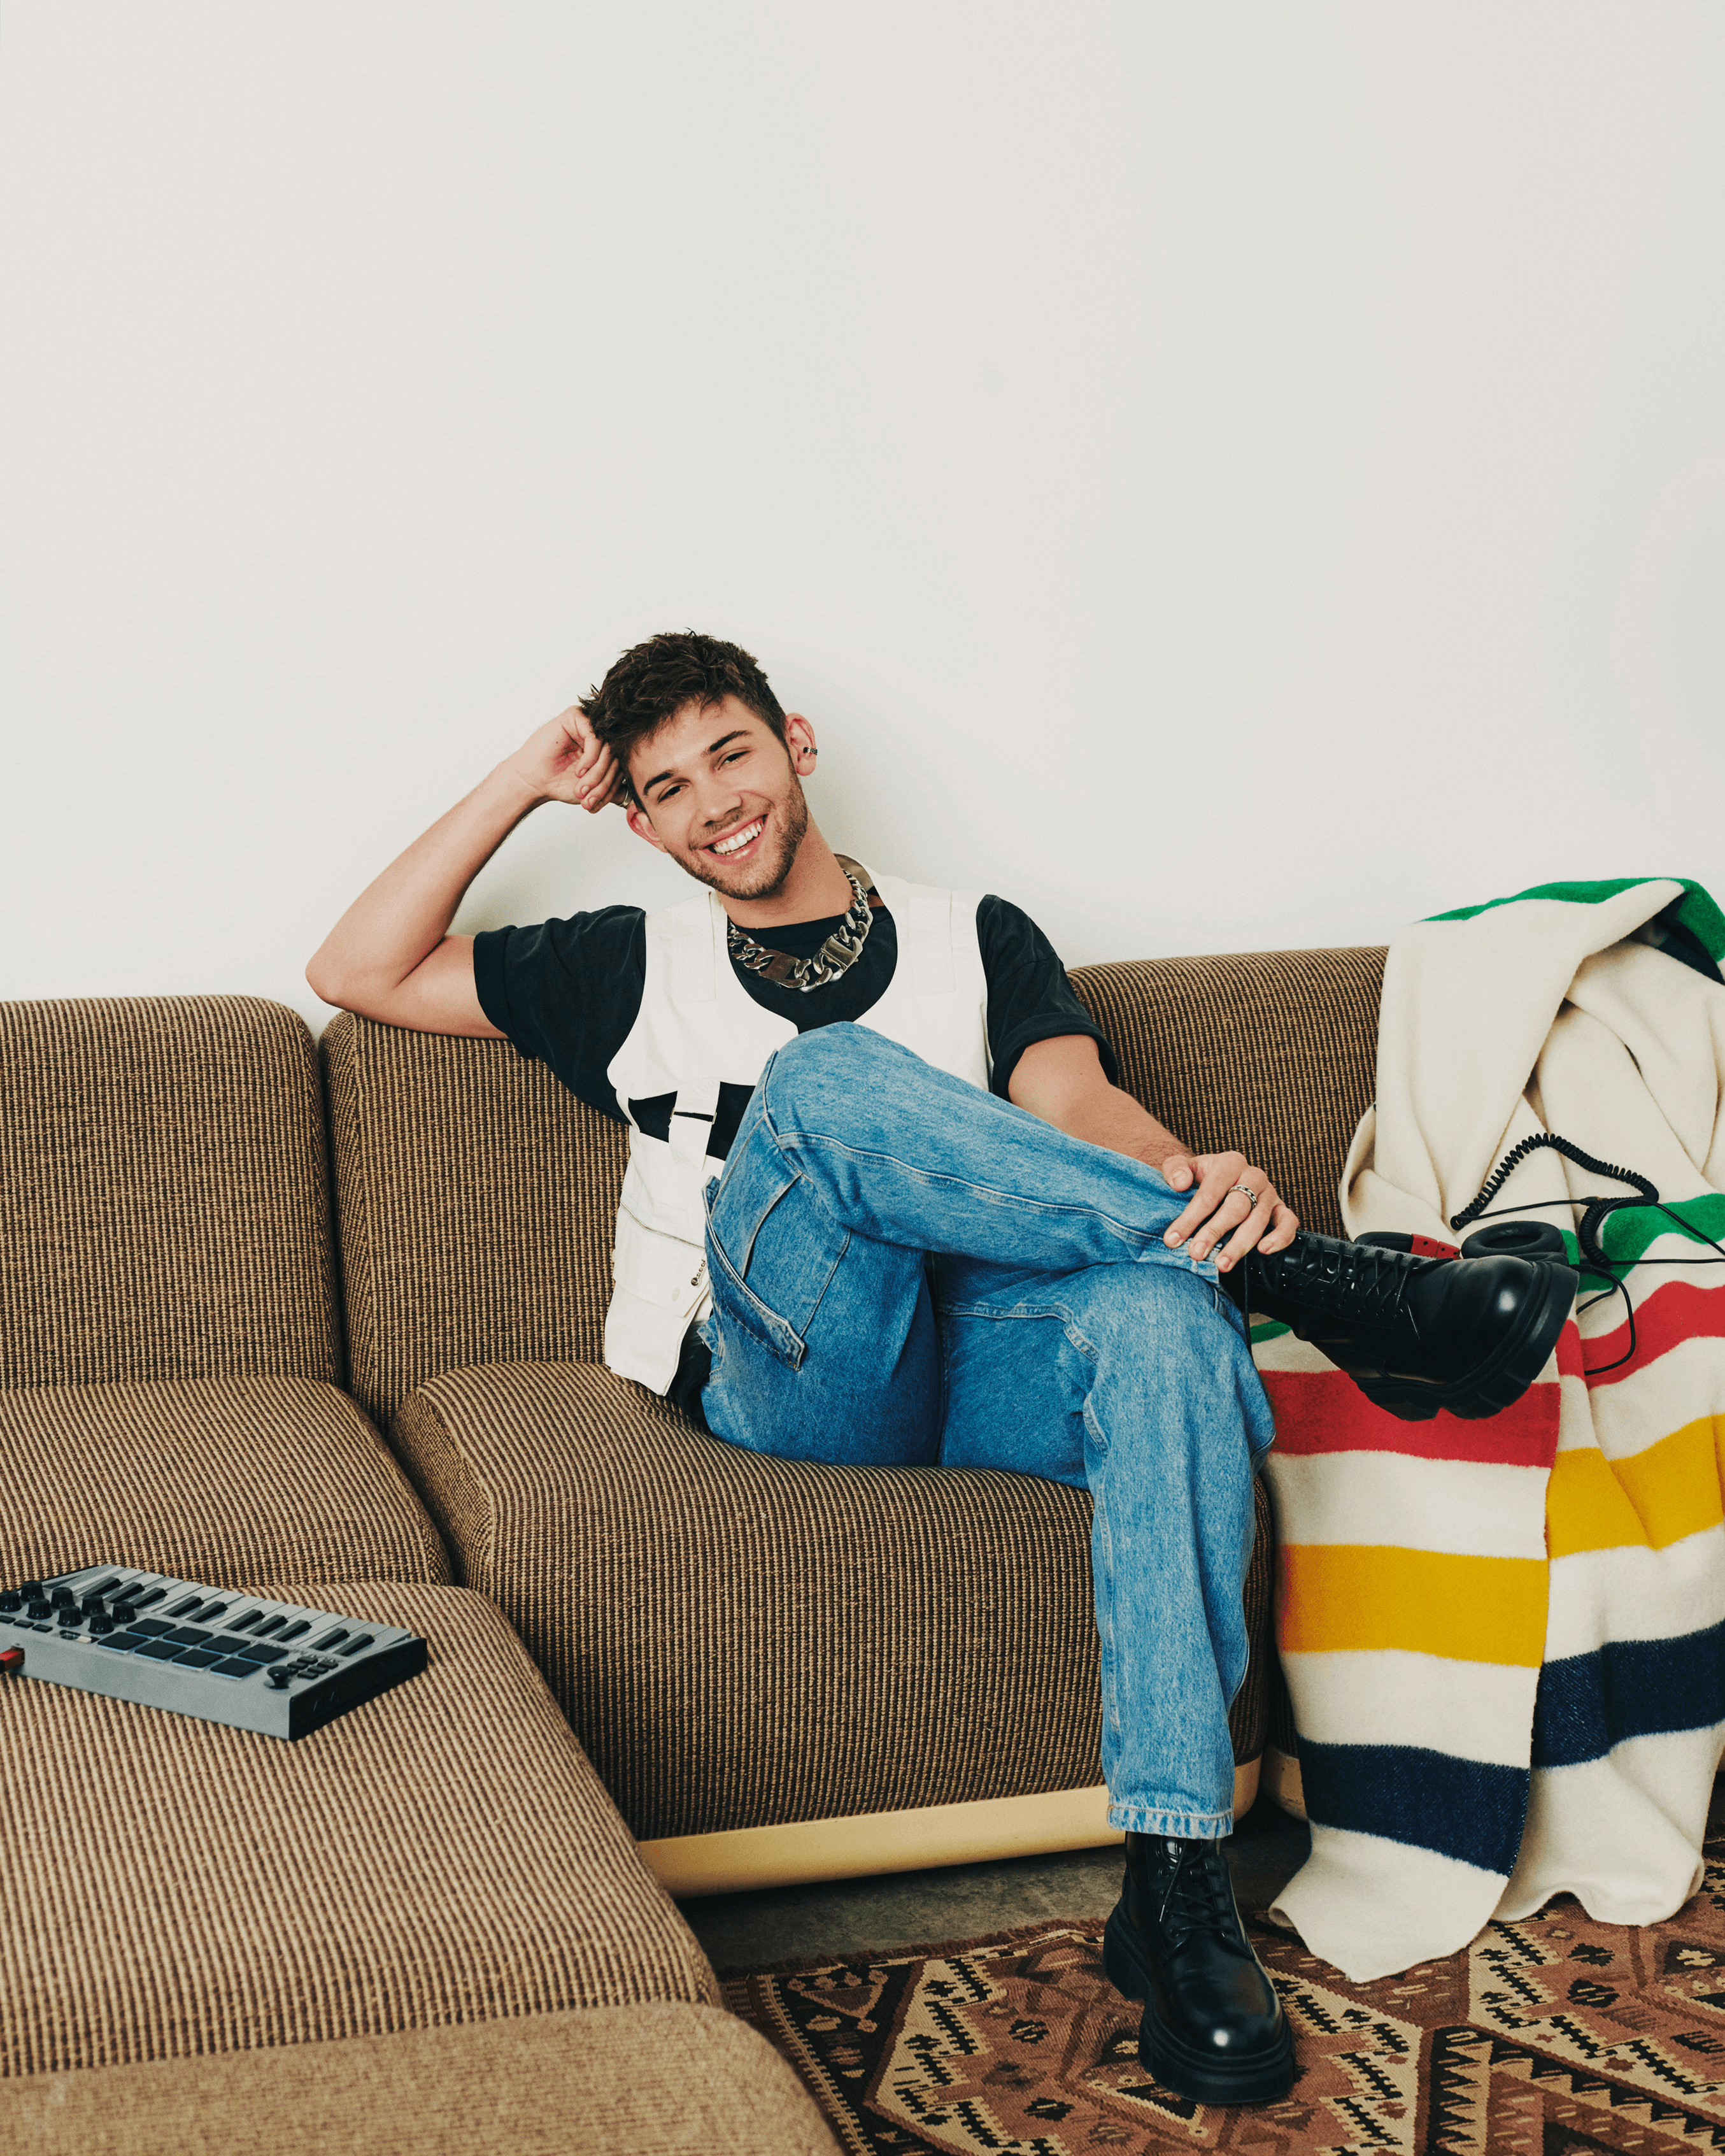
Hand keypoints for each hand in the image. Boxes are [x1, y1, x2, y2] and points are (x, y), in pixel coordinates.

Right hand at [506, 704, 622, 815]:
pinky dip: (590, 757)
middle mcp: (599, 736)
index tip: (596, 805)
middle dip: (604, 782)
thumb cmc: (560, 783)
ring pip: (608, 748)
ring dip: (597, 772)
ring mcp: (588, 725)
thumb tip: (635, 795)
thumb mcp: (595, 790)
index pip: (622, 766)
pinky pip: (595, 736)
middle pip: (617, 757)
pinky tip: (579, 770)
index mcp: (605, 750)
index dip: (613, 787)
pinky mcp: (576, 716)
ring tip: (583, 786)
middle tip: (590, 798)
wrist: (534, 780)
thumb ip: (615, 789)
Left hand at [1160, 1151, 1297, 1270]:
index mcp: (1229, 1163)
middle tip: (1196, 1253)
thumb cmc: (1200, 1177)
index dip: (1191, 1218)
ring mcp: (1269, 1193)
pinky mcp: (1281, 1208)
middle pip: (1235, 1207)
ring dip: (1240, 1245)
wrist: (1220, 1177)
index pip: (1210, 1192)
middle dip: (1214, 1233)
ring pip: (1258, 1220)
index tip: (1173, 1239)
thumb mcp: (1182, 1166)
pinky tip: (1263, 1251)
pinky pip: (1289, 1223)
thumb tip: (1180, 1183)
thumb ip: (1175, 1169)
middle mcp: (1253, 1176)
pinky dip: (1280, 1237)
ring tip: (1222, 1264)